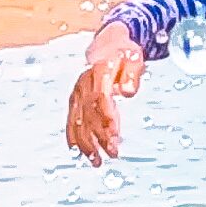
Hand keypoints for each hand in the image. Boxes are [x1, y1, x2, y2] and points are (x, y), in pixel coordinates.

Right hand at [66, 22, 146, 165]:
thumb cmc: (124, 53)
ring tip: (97, 161)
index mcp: (99, 72)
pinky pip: (70, 120)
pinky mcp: (75, 100)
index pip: (101, 97)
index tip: (114, 133)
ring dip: (87, 143)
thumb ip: (132, 74)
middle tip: (113, 153)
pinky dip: (73, 137)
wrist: (107, 45)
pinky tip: (78, 152)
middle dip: (100, 136)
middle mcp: (84, 84)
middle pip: (89, 113)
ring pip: (78, 121)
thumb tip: (128, 92)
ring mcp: (77, 93)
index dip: (106, 116)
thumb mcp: (134, 58)